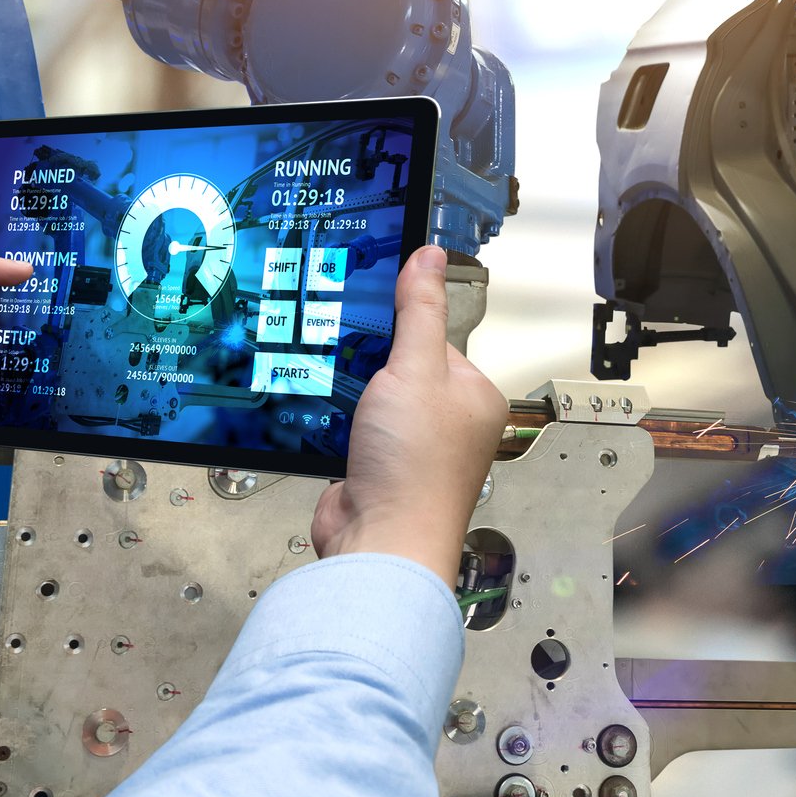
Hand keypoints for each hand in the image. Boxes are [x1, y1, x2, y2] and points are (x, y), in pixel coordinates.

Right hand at [311, 247, 506, 585]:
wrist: (380, 542)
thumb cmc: (414, 467)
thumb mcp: (416, 368)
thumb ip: (419, 310)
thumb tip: (430, 255)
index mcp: (474, 395)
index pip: (436, 339)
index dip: (401, 329)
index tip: (369, 314)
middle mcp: (448, 423)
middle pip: (399, 368)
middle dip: (368, 364)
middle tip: (345, 354)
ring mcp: (410, 448)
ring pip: (370, 400)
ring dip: (348, 395)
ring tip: (333, 391)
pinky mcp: (374, 468)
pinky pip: (349, 429)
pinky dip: (333, 423)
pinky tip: (321, 419)